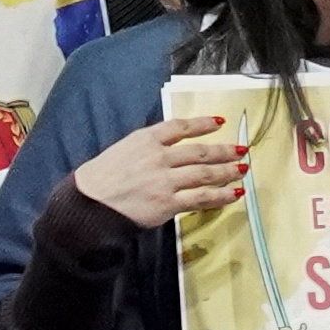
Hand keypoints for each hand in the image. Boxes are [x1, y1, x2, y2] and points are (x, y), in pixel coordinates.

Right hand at [72, 114, 243, 229]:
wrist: (86, 207)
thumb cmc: (98, 180)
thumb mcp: (121, 151)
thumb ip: (146, 148)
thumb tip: (169, 149)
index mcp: (145, 140)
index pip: (180, 126)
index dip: (202, 123)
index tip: (219, 122)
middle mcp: (159, 157)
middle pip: (199, 151)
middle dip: (223, 151)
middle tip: (241, 150)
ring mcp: (165, 180)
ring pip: (204, 174)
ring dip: (227, 172)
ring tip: (243, 170)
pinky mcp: (167, 203)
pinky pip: (200, 198)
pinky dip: (219, 196)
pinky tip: (233, 194)